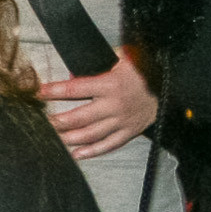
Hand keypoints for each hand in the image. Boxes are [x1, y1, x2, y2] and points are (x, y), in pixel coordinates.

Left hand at [38, 49, 157, 159]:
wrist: (172, 83)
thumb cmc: (142, 68)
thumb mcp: (121, 57)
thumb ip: (96, 63)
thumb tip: (72, 74)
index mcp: (110, 84)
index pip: (74, 89)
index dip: (53, 91)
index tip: (37, 93)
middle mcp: (114, 105)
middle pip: (78, 117)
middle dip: (56, 121)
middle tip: (39, 124)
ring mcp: (122, 120)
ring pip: (90, 134)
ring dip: (69, 138)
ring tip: (52, 139)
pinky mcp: (130, 131)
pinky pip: (109, 144)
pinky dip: (92, 151)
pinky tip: (76, 154)